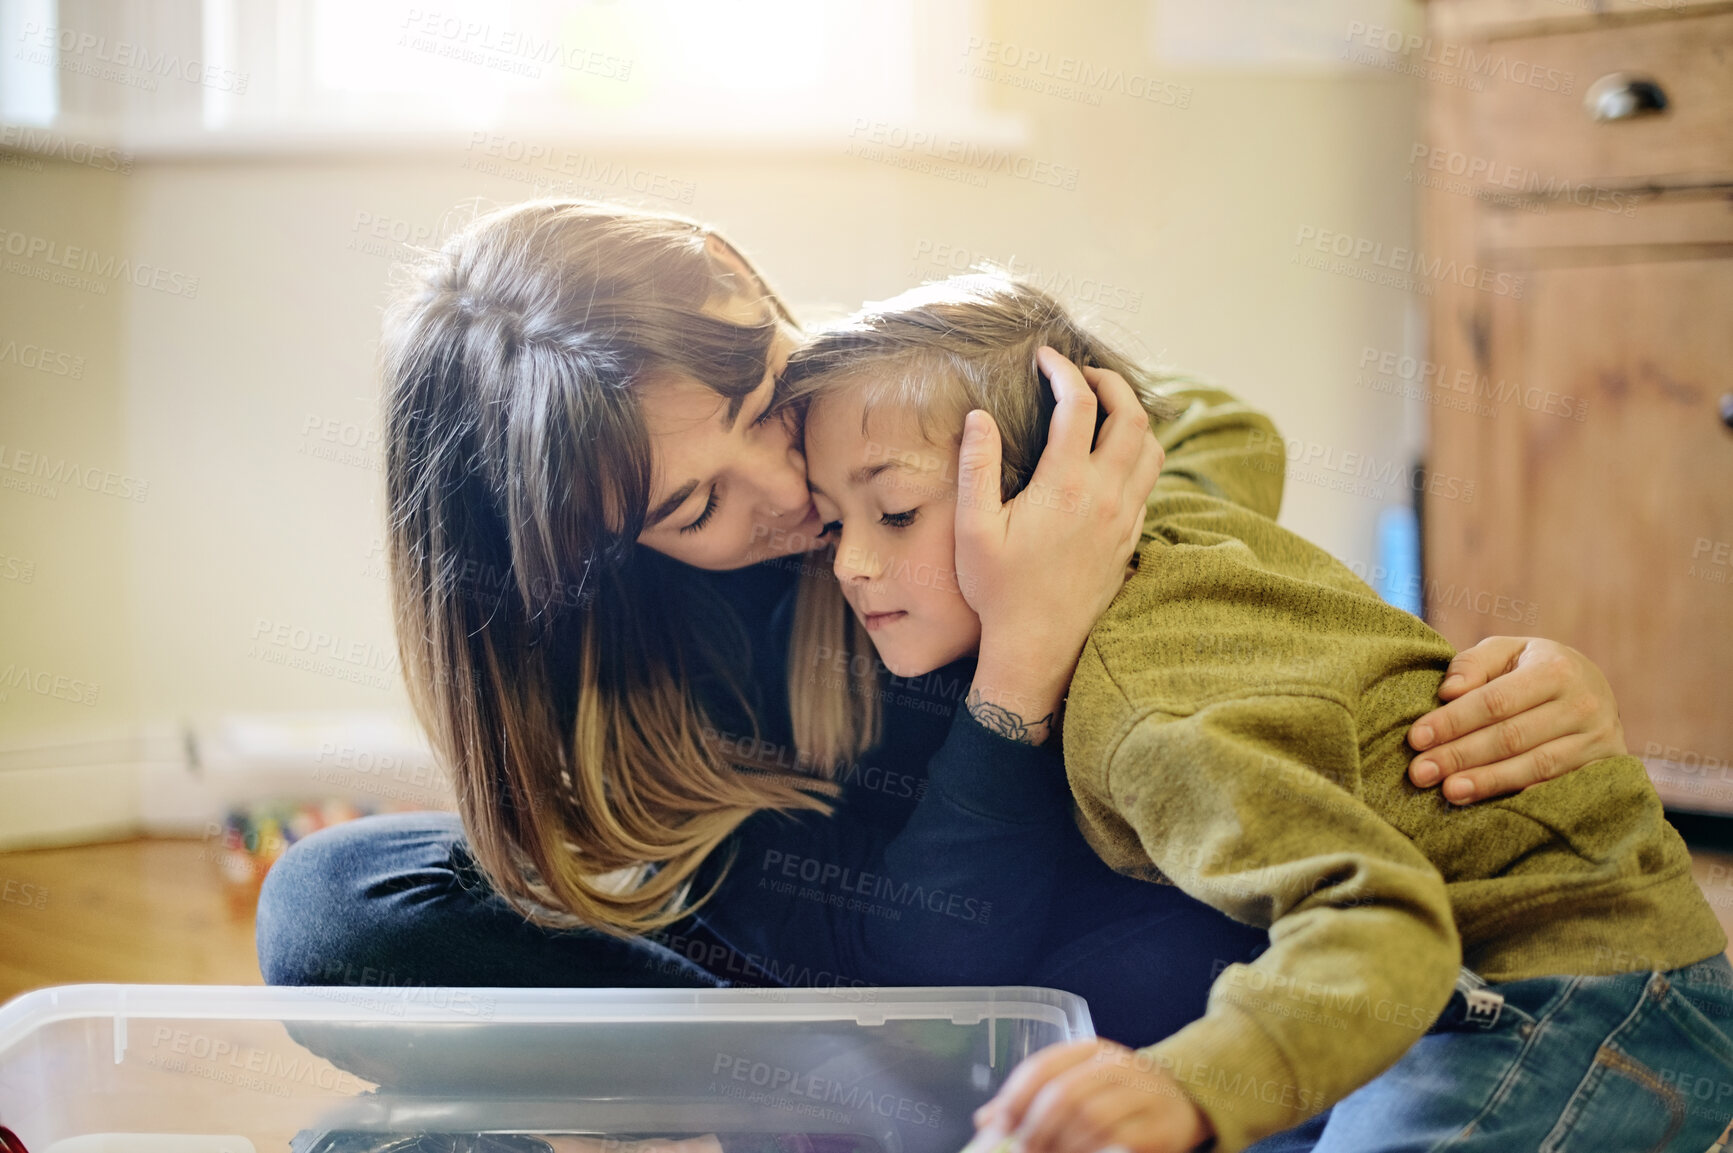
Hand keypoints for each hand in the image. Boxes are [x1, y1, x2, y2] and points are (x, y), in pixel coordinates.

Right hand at [954, 348, 1163, 742]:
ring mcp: (1124, 518)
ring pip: (1152, 448)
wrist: (1038, 648)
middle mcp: (1105, 496)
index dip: (1063, 370)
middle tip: (1082, 373)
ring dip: (1133, 417)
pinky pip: (1148, 481)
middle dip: (1111, 382)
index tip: (1045, 357)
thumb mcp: (972, 529)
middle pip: (1134, 416)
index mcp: (1065, 486)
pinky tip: (1110, 457)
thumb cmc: (998, 591)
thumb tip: (979, 416)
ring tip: (1103, 408)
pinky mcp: (1130, 538)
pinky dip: (1138, 453)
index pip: (1079, 405)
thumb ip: (976, 467)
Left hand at [969, 1039, 1210, 1152]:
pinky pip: (1119, 1141)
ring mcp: (1144, 1094)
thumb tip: (986, 1121)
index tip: (999, 1127)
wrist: (1186, 1103)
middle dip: (1037, 1130)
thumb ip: (1034, 1100)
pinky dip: (1094, 1152)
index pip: (1043, 1066)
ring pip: (1091, 1119)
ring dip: (1064, 1146)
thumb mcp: (1079, 1086)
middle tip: (1024, 1151)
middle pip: (1065, 1095)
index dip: (1015, 1099)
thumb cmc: (1120, 1098)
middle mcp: (1118, 1065)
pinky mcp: (1163, 1127)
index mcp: (1090, 1050)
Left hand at [1407, 636, 1626, 803]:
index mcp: (1556, 669)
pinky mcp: (1605, 767)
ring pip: (1534, 766)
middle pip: (1511, 737)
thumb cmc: (1535, 668)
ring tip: (1448, 791)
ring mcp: (1598, 739)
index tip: (1416, 738)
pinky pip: (1558, 786)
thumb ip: (1474, 663)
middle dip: (1460, 756)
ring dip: (1487, 781)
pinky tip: (1490, 804)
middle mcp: (1583, 704)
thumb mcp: (1507, 652)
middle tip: (1420, 773)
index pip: (1494, 701)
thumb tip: (1448, 692)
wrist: (1595, 690)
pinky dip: (1521, 796)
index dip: (1453, 721)